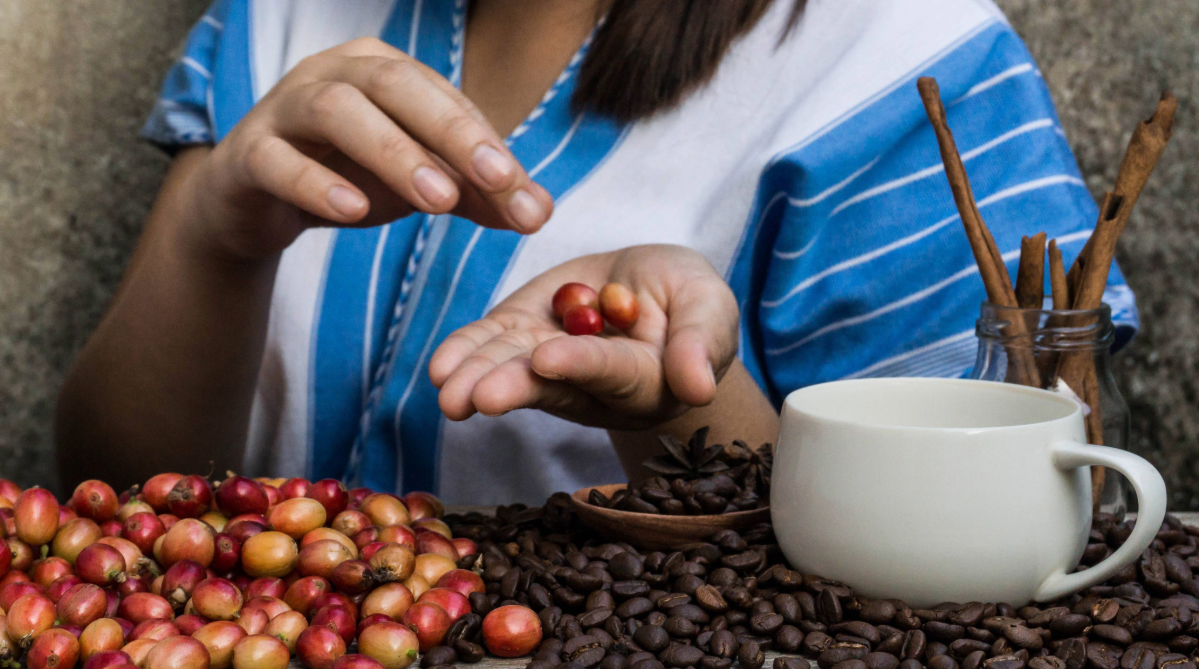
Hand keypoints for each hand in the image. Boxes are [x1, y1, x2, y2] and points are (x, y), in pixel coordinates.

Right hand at [182, 37, 554, 260]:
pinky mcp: (246, 154)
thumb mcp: (419, 186)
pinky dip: (316, 183)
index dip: (488, 145)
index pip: (445, 100)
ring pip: (337, 111)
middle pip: (396, 85)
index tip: (525, 195)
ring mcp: (284, 108)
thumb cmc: (345, 178)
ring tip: (438, 201)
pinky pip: (278, 159)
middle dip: (451, 132)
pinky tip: (354, 210)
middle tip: (496, 180)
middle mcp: (332, 74)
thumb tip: (540, 213)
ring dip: (393, 153)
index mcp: (382, 70)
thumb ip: (477, 196)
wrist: (255, 205)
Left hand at [428, 245, 739, 428]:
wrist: (654, 288)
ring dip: (477, 376)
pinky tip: (440, 368)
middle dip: (512, 386)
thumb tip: (699, 388)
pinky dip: (464, 354)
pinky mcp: (520, 335)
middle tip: (478, 398)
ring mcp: (549, 360)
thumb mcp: (709, 307)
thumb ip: (701, 342)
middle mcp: (589, 383)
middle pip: (549, 384)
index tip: (548, 360)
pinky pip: (489, 346)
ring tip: (447, 388)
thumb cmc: (692, 303)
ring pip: (511, 368)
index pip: (609, 370)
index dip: (579, 364)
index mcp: (644, 378)